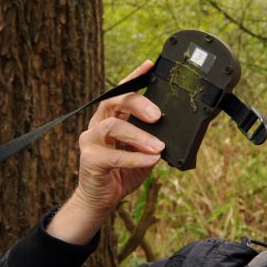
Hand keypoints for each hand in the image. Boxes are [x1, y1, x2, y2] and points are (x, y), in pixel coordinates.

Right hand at [48, 61, 163, 243]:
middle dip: (138, 103)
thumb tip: (177, 130)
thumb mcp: (143, 152)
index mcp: (110, 118)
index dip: (134, 77)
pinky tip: (152, 160)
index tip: (150, 66)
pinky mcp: (89, 159)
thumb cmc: (122, 173)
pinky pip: (114, 155)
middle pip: (114, 102)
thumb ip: (154, 139)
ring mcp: (90, 140)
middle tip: (158, 115)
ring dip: (139, 135)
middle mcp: (97, 124)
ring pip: (113, 126)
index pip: (121, 92)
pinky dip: (135, 157)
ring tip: (158, 146)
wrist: (101, 201)